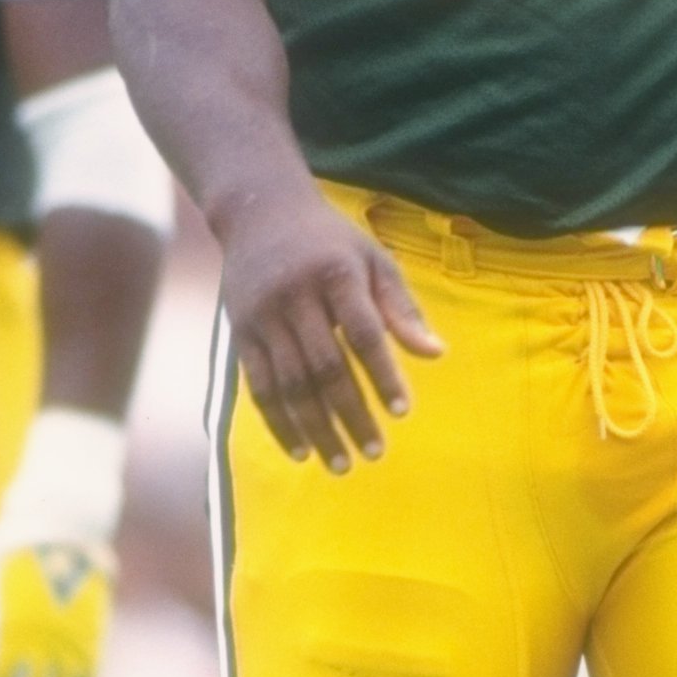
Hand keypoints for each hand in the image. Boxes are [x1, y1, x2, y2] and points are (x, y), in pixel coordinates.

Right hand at [216, 176, 442, 472]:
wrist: (259, 213)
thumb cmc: (329, 241)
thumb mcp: (373, 259)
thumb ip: (401, 307)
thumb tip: (436, 354)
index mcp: (335, 275)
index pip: (363, 333)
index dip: (383, 374)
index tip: (402, 411)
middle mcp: (295, 296)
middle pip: (325, 367)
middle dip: (351, 414)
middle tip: (374, 452)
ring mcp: (263, 317)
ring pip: (290, 384)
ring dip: (316, 429)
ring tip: (340, 464)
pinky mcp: (240, 333)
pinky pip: (259, 387)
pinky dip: (279, 423)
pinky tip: (300, 450)